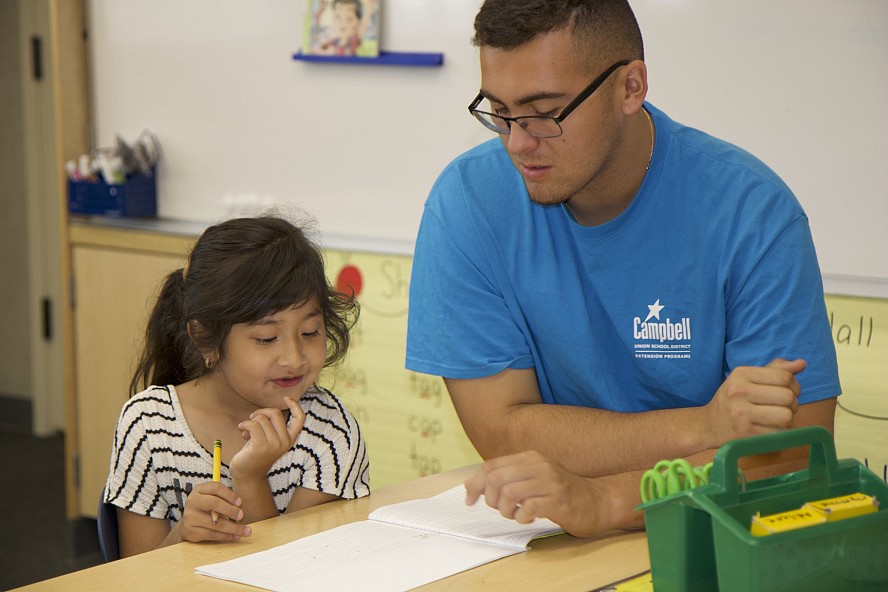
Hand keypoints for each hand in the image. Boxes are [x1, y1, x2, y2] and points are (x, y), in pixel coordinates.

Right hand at [177, 481, 251, 542]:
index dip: (229, 495)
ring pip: (215, 523)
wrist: (188, 523)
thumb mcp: (212, 497)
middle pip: (214, 503)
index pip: (215, 488)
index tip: (240, 502)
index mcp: (199, 490)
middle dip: (230, 510)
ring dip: (233, 528)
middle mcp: (192, 502)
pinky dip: (226, 536)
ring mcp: (190, 517)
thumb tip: (240, 507)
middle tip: (242, 516)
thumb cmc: (206, 507)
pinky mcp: (191, 532)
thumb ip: (224, 498)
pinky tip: (236, 536)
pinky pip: (212, 535)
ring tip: (246, 531)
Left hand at [230, 397, 305, 482]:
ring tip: (245, 429)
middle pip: (275, 413)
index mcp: (290, 439)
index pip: (300, 419)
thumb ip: (270, 426)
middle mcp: (285, 441)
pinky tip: (241, 430)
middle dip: (261, 412)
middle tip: (253, 418)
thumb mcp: (268, 439)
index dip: (295, 406)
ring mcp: (274, 444)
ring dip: (250, 421)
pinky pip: (253, 425)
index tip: (286, 398)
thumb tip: (260, 413)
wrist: (247, 475)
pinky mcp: (261, 446)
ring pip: (261, 419)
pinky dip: (244, 424)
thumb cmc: (256, 454)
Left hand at [464, 450, 604, 537]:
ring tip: (514, 514)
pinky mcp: (559, 500)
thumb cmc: (561, 493)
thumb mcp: (532, 479)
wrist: (599, 502)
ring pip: (508, 493)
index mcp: (530, 457)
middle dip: (489, 499)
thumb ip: (504, 479)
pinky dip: (520, 517)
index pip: (491, 466)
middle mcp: (539, 465)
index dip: (475, 484)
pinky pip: (527, 508)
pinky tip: (527, 518)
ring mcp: (550, 481)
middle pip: (496, 478)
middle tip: (500, 509)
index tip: (470, 501)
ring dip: (504, 510)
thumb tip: (470, 485)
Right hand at [705, 358, 804, 446]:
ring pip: (786, 416)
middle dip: (793, 403)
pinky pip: (779, 433)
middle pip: (787, 396)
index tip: (789, 391)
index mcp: (741, 374)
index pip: (784, 376)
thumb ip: (775, 370)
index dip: (794, 385)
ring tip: (778, 417)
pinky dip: (780, 432)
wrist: (708, 425)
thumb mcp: (747, 378)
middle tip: (784, 406)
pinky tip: (770, 428)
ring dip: (788, 419)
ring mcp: (741, 414)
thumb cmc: (733, 399)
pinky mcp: (745, 434)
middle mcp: (739, 392)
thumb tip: (802, 363)